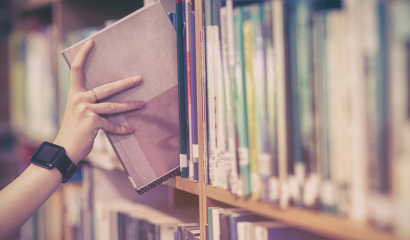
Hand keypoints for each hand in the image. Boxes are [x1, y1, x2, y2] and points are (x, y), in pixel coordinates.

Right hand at [54, 39, 143, 163]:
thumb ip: (88, 103)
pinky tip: (130, 130)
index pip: (77, 70)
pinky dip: (121, 129)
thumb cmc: (74, 131)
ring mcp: (86, 110)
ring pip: (114, 106)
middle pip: (107, 87)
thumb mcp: (77, 112)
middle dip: (125, 83)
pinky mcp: (92, 122)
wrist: (64, 149)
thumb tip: (108, 99)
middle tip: (139, 79)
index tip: (91, 42)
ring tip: (143, 103)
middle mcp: (79, 99)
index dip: (83, 55)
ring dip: (130, 105)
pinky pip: (112, 125)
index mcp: (74, 94)